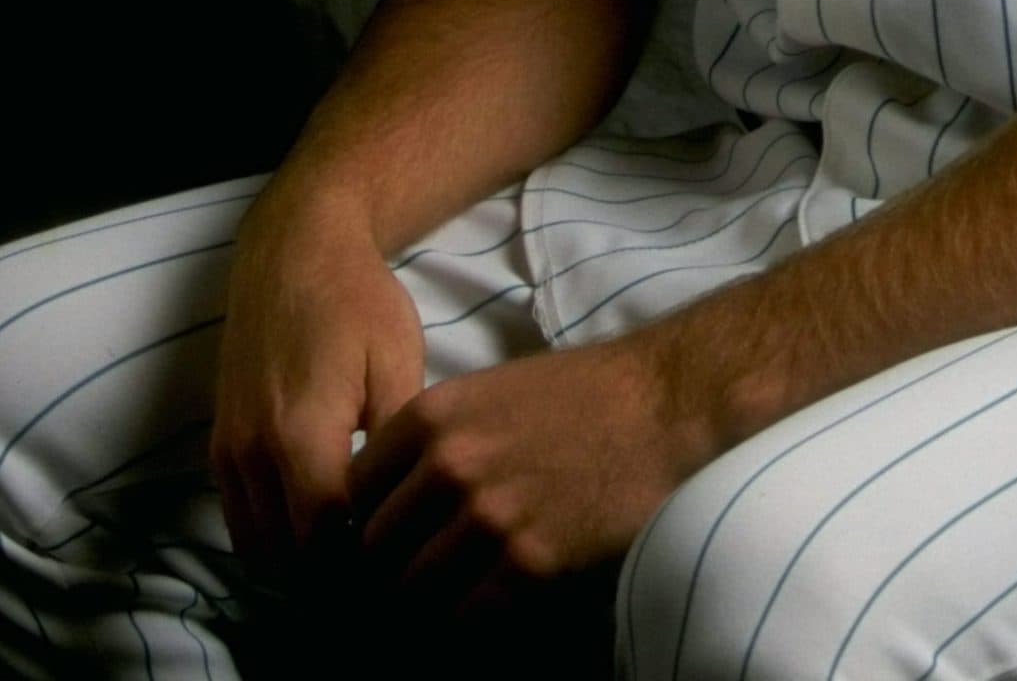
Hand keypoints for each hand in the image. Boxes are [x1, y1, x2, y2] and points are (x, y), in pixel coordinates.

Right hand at [211, 190, 425, 581]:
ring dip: (300, 560)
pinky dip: (273, 536)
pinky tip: (318, 521)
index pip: (324, 543)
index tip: (400, 557)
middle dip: (333, 573)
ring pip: (257, 547)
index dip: (363, 564)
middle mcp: (253, 453)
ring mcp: (228, 450)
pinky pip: (239, 518)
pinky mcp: (219, 443)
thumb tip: (401, 506)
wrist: (293, 250)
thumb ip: (397, 442)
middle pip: (287, 557)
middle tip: (382, 561)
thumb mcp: (398, 362)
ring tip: (353, 546)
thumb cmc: (357, 300)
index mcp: (301, 435)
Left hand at [347, 333, 689, 617]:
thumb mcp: (488, 392)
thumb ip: (433, 440)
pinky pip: (463, 619)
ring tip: (432, 607)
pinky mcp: (530, 562)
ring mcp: (489, 516)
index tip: (374, 545)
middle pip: (372, 550)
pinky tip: (479, 611)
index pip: (352, 493)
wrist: (664, 404)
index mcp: (432, 415)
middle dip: (381, 574)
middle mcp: (450, 465)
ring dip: (418, 608)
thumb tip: (387, 500)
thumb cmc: (580, 395)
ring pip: (409, 593)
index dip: (359, 525)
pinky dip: (463, 624)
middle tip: (396, 589)